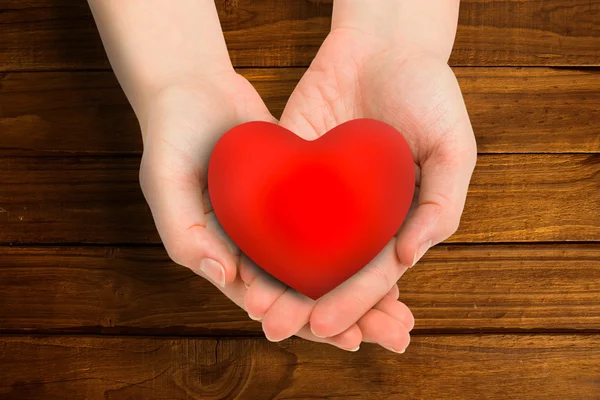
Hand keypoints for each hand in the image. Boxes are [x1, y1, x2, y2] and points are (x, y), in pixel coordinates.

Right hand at [138, 70, 413, 351]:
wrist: (191, 88)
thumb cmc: (170, 137)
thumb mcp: (165, 185)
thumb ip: (184, 234)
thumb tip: (225, 276)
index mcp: (224, 256)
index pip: (271, 303)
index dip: (307, 323)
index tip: (348, 338)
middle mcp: (255, 245)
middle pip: (306, 292)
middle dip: (349, 318)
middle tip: (394, 334)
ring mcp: (278, 220)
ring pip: (324, 263)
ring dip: (361, 287)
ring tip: (402, 313)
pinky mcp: (297, 191)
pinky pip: (331, 223)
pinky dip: (358, 242)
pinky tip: (394, 253)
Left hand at [278, 26, 476, 345]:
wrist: (383, 42)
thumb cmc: (428, 90)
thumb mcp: (453, 146)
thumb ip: (441, 204)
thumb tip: (410, 257)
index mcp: (395, 218)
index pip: (373, 273)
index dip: (352, 303)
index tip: (327, 327)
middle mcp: (356, 214)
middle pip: (329, 270)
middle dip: (306, 303)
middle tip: (278, 330)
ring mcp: (321, 192)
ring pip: (296, 247)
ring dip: (277, 280)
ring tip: (255, 309)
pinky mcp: (290, 164)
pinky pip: (272, 205)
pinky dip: (258, 235)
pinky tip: (240, 258)